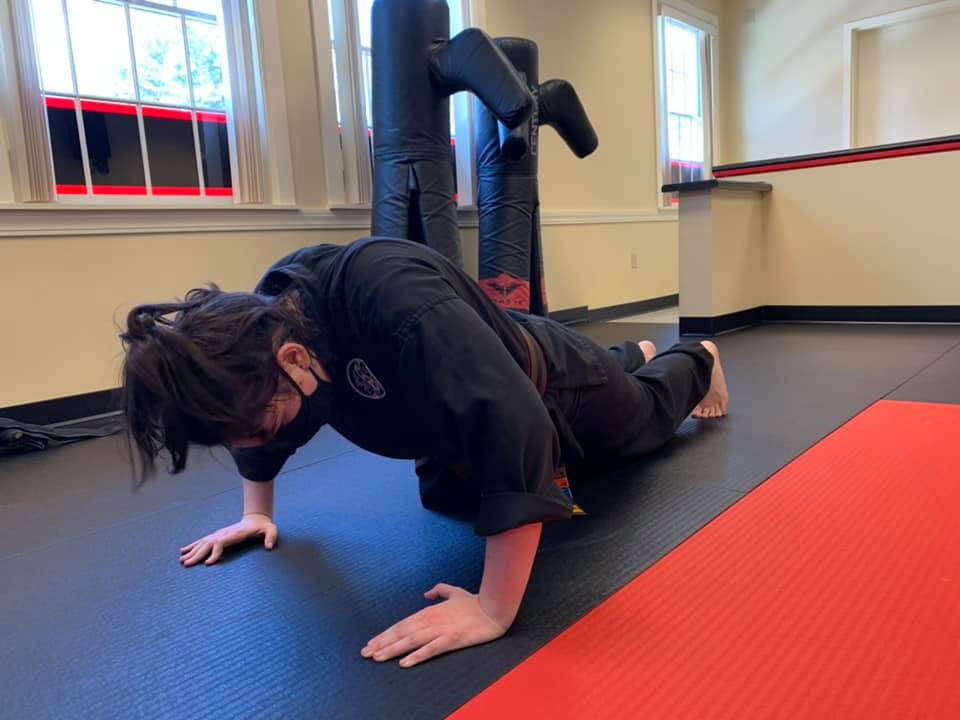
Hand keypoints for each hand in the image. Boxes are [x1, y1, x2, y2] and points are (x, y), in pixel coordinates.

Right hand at [179, 513, 277, 566]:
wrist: (256, 518)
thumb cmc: (263, 527)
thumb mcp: (271, 530)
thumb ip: (271, 537)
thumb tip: (269, 546)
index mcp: (234, 534)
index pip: (221, 543)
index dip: (214, 553)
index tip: (208, 563)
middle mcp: (224, 534)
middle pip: (208, 544)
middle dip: (197, 555)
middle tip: (187, 564)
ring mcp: (219, 534)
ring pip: (202, 543)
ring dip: (192, 551)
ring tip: (182, 560)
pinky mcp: (217, 535)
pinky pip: (202, 541)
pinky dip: (192, 546)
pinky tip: (183, 551)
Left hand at [361, 583, 507, 667]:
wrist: (494, 609)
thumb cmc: (475, 602)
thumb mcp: (454, 592)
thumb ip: (439, 590)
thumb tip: (426, 593)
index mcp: (430, 611)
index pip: (402, 624)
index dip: (386, 634)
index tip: (372, 642)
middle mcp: (431, 620)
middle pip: (402, 633)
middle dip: (382, 643)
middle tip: (366, 653)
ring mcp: (441, 629)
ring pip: (411, 641)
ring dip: (392, 649)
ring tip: (377, 657)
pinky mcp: (452, 639)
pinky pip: (431, 649)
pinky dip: (417, 655)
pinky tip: (405, 663)